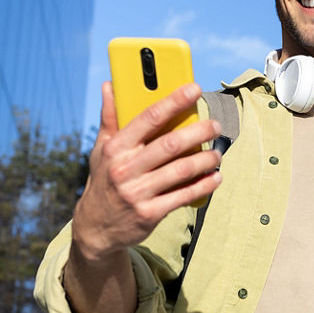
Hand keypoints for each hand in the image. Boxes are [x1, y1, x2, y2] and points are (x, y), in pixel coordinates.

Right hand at [73, 81, 221, 260]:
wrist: (96, 227)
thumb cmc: (104, 180)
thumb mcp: (101, 150)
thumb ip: (110, 118)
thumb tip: (109, 85)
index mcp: (116, 148)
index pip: (148, 118)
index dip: (174, 101)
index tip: (195, 89)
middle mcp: (125, 169)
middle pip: (170, 144)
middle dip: (199, 132)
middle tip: (215, 125)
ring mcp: (137, 193)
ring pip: (181, 171)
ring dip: (205, 160)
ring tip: (217, 153)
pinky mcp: (150, 214)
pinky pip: (184, 196)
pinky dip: (203, 186)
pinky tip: (215, 177)